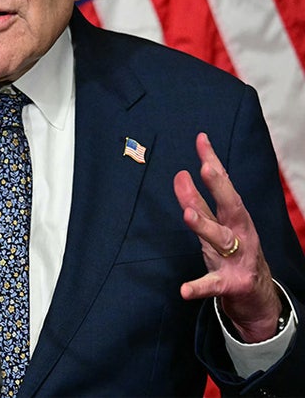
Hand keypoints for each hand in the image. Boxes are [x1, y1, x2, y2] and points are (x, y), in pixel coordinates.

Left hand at [174, 132, 282, 341]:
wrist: (257, 298)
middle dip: (219, 187)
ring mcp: (237, 259)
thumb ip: (196, 201)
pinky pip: (212, 285)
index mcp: (235, 218)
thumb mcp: (214, 225)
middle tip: (206, 167)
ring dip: (204, 227)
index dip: (213, 161)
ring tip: (187, 214)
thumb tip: (180, 174)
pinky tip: (183, 290)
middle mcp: (240, 234)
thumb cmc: (234, 254)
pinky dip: (198, 287)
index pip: (224, 185)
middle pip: (230, 207)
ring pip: (221, 240)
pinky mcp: (231, 285)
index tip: (201, 139)